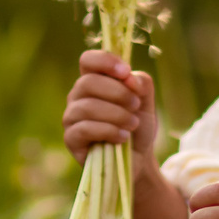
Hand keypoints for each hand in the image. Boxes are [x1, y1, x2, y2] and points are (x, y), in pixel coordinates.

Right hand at [63, 50, 160, 167]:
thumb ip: (141, 83)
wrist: (138, 158)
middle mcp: (78, 96)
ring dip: (116, 114)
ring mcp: (71, 117)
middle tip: (136, 105)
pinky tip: (123, 137)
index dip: (105, 61)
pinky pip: (84, 129)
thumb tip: (129, 78)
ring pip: (87, 107)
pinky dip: (108, 131)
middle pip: (88, 82)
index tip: (126, 72)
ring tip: (133, 124)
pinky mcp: (71, 139)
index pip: (88, 60)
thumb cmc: (136, 125)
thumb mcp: (146, 101)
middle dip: (117, 92)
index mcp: (94, 80)